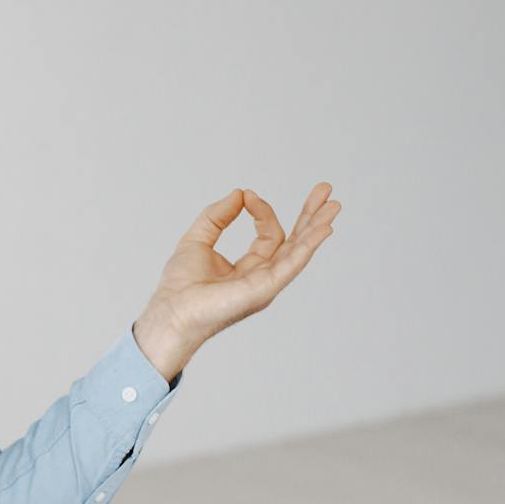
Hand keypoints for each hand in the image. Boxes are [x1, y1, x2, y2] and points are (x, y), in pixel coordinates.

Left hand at [133, 183, 340, 379]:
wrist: (170, 312)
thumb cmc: (179, 287)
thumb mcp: (198, 239)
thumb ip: (217, 216)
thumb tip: (239, 193)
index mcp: (249, 267)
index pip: (269, 234)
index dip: (262, 211)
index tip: (247, 196)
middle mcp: (263, 277)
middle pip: (294, 242)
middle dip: (310, 216)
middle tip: (326, 190)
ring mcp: (266, 284)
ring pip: (299, 252)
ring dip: (317, 228)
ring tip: (334, 206)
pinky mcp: (264, 290)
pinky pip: (292, 265)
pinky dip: (309, 246)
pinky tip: (322, 229)